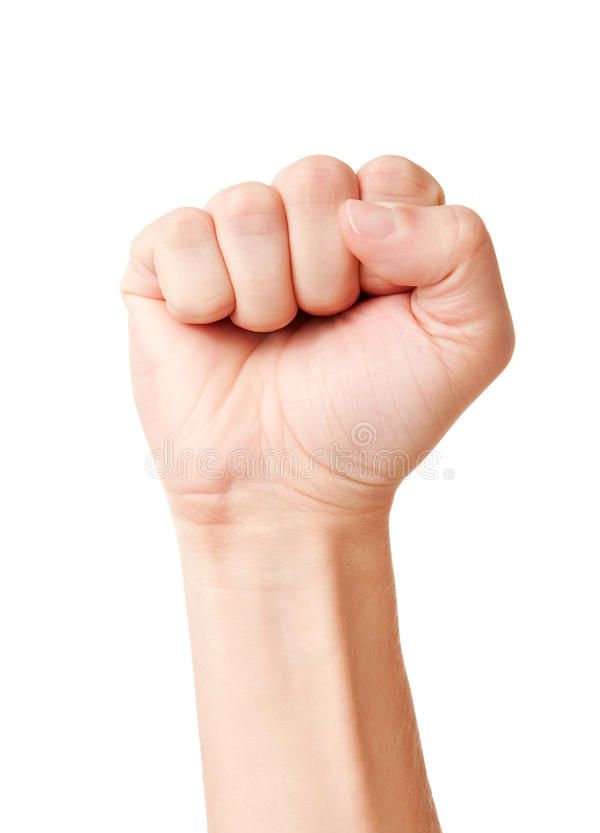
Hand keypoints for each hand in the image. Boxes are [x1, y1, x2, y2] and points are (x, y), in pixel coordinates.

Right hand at [121, 155, 513, 522]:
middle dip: (326, 275)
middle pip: (314, 178)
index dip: (388, 253)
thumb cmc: (375, 418)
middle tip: (320, 329)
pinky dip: (204, 300)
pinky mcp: (166, 266)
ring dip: (266, 296)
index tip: (382, 311)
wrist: (289, 490)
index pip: (387, 176)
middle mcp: (304, 224)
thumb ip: (461, 245)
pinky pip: (181, 235)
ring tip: (269, 338)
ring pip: (246, 207)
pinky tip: (215, 333)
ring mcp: (233, 242)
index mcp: (378, 227)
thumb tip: (357, 208)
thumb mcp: (470, 339)